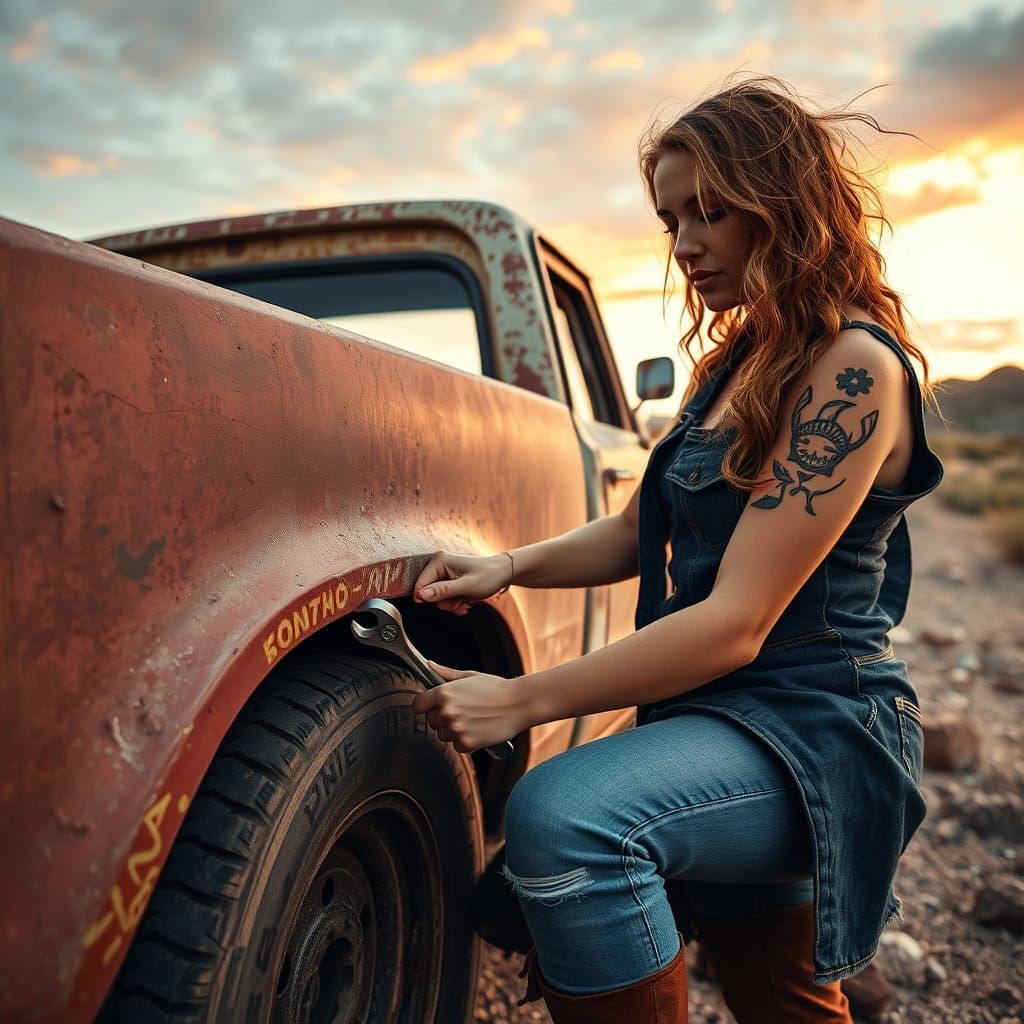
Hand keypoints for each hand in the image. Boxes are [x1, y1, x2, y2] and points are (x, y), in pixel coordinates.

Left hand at [410, 660, 530, 753]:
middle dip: (442, 718)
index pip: (417, 705)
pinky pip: (457, 746)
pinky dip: (466, 741)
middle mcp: (447, 711)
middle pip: (431, 722)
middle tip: (462, 711)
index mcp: (444, 692)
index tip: (433, 706)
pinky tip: (478, 730)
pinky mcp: (467, 743)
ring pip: (443, 735)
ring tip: (472, 720)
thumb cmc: (497, 688)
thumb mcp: (470, 676)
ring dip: (453, 731)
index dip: (425, 706)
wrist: (519, 703)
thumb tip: (429, 665)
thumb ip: (445, 673)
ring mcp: (456, 728)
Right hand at [413, 551, 512, 614]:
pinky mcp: (449, 578)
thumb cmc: (489, 576)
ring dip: (452, 603)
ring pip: (437, 597)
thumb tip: (421, 595)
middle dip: (445, 602)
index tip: (449, 601)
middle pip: (428, 593)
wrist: (503, 573)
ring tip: (466, 600)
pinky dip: (455, 602)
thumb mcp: (467, 586)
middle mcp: (439, 563)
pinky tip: (466, 600)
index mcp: (440, 560)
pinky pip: (444, 596)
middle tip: (460, 601)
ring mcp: (444, 571)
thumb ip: (443, 591)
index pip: (420, 585)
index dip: (431, 599)